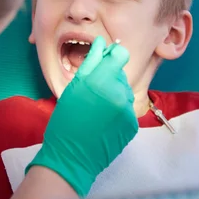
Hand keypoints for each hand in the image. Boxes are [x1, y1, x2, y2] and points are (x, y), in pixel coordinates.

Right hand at [26, 36, 137, 196]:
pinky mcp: (133, 124)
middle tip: (92, 93)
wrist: (72, 156)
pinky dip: (117, 111)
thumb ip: (91, 63)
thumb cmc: (66, 120)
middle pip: (120, 74)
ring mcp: (129, 109)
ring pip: (124, 90)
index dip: (112, 56)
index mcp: (103, 80)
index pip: (121, 54)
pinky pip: (127, 108)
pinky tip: (104, 120)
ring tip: (97, 109)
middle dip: (109, 78)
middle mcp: (120, 92)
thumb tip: (102, 43)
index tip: (103, 62)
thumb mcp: (73, 87)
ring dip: (114, 94)